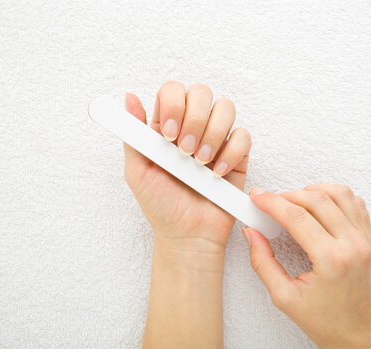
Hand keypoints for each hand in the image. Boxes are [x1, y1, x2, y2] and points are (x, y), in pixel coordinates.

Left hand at [124, 82, 250, 253]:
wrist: (188, 234)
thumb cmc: (161, 205)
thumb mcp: (137, 171)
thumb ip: (132, 134)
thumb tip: (128, 96)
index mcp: (166, 125)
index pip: (173, 91)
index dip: (173, 104)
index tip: (167, 135)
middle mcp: (193, 126)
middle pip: (201, 92)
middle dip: (194, 119)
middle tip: (184, 151)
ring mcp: (216, 139)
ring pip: (225, 107)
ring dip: (212, 134)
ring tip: (199, 163)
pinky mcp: (237, 154)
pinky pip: (242, 135)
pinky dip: (230, 153)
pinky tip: (216, 173)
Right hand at [243, 184, 370, 348]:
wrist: (357, 334)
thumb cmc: (325, 321)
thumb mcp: (284, 297)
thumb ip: (263, 262)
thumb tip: (252, 233)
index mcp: (332, 260)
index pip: (297, 217)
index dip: (272, 202)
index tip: (257, 197)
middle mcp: (353, 245)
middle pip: (317, 199)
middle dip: (288, 195)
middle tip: (269, 201)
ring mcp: (365, 239)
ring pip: (340, 194)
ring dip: (312, 191)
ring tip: (293, 201)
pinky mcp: (369, 238)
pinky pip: (355, 203)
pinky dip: (335, 196)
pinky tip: (319, 205)